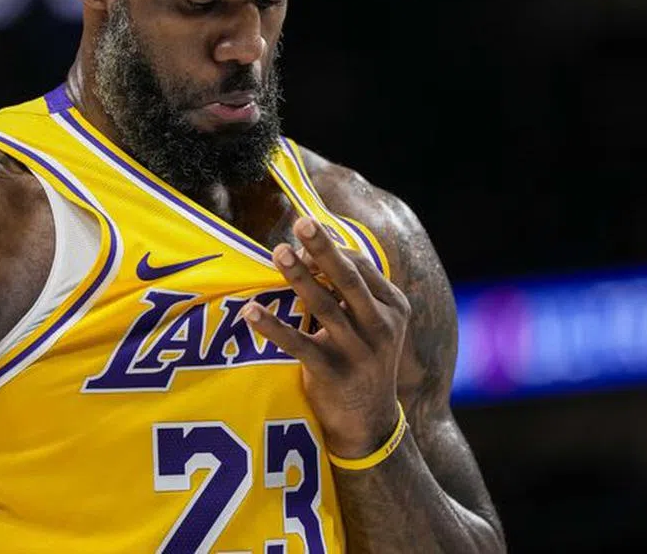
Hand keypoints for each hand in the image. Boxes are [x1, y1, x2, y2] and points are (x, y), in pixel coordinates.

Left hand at [242, 216, 410, 458]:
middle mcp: (381, 326)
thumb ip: (356, 292)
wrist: (370, 423)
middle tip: (301, 222)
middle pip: (348, 279)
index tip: (305, 231)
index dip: (332, 248)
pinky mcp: (334, 375)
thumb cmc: (364, 361)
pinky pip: (300, 346)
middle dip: (323, 248)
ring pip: (325, 307)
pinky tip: (252, 311)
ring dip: (299, 277)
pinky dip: (273, 327)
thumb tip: (321, 246)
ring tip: (278, 252)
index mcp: (394, 307)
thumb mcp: (374, 325)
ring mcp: (359, 352)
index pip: (361, 268)